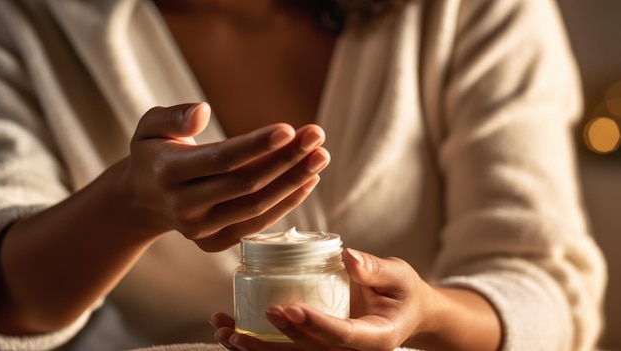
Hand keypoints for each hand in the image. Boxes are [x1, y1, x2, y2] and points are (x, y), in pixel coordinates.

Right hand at [120, 102, 329, 250]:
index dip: (257, 145)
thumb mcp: (149, 126)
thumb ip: (172, 116)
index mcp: (168, 172)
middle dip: (286, 159)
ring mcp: (200, 229)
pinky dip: (285, 203)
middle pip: (246, 184)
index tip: (290, 129)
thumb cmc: (154, 153)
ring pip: (256, 206)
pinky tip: (308, 180)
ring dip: (293, 181)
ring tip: (320, 156)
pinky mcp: (214, 242)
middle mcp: (183, 206)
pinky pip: (257, 224)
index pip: (221, 159)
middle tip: (317, 136)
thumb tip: (203, 111)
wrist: (142, 199)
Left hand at [211, 248, 430, 350]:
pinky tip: (230, 331)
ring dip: (257, 349)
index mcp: (376, 339)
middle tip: (244, 323)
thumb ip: (375, 268)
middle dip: (274, 342)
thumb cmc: (401, 291)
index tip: (286, 308)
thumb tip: (348, 255)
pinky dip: (258, 344)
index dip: (314, 324)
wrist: (406, 312)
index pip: (343, 336)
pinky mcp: (318, 348)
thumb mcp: (398, 275)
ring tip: (226, 331)